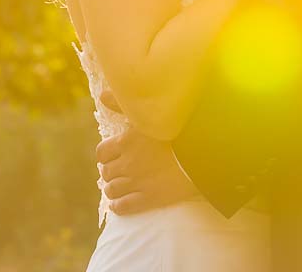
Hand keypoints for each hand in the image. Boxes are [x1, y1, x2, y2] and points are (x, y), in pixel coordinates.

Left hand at [96, 96, 197, 215]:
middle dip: (111, 171)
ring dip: (113, 188)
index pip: (101, 153)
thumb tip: (103, 95)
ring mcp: (136, 182)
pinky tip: (120, 203)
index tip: (114, 155)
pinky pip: (123, 206)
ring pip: (111, 190)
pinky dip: (118, 205)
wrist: (200, 154)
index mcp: (125, 142)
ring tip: (120, 186)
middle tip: (119, 171)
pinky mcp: (147, 198)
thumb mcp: (148, 115)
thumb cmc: (177, 130)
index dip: (106, 155)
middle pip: (106, 172)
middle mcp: (127, 163)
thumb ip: (123, 104)